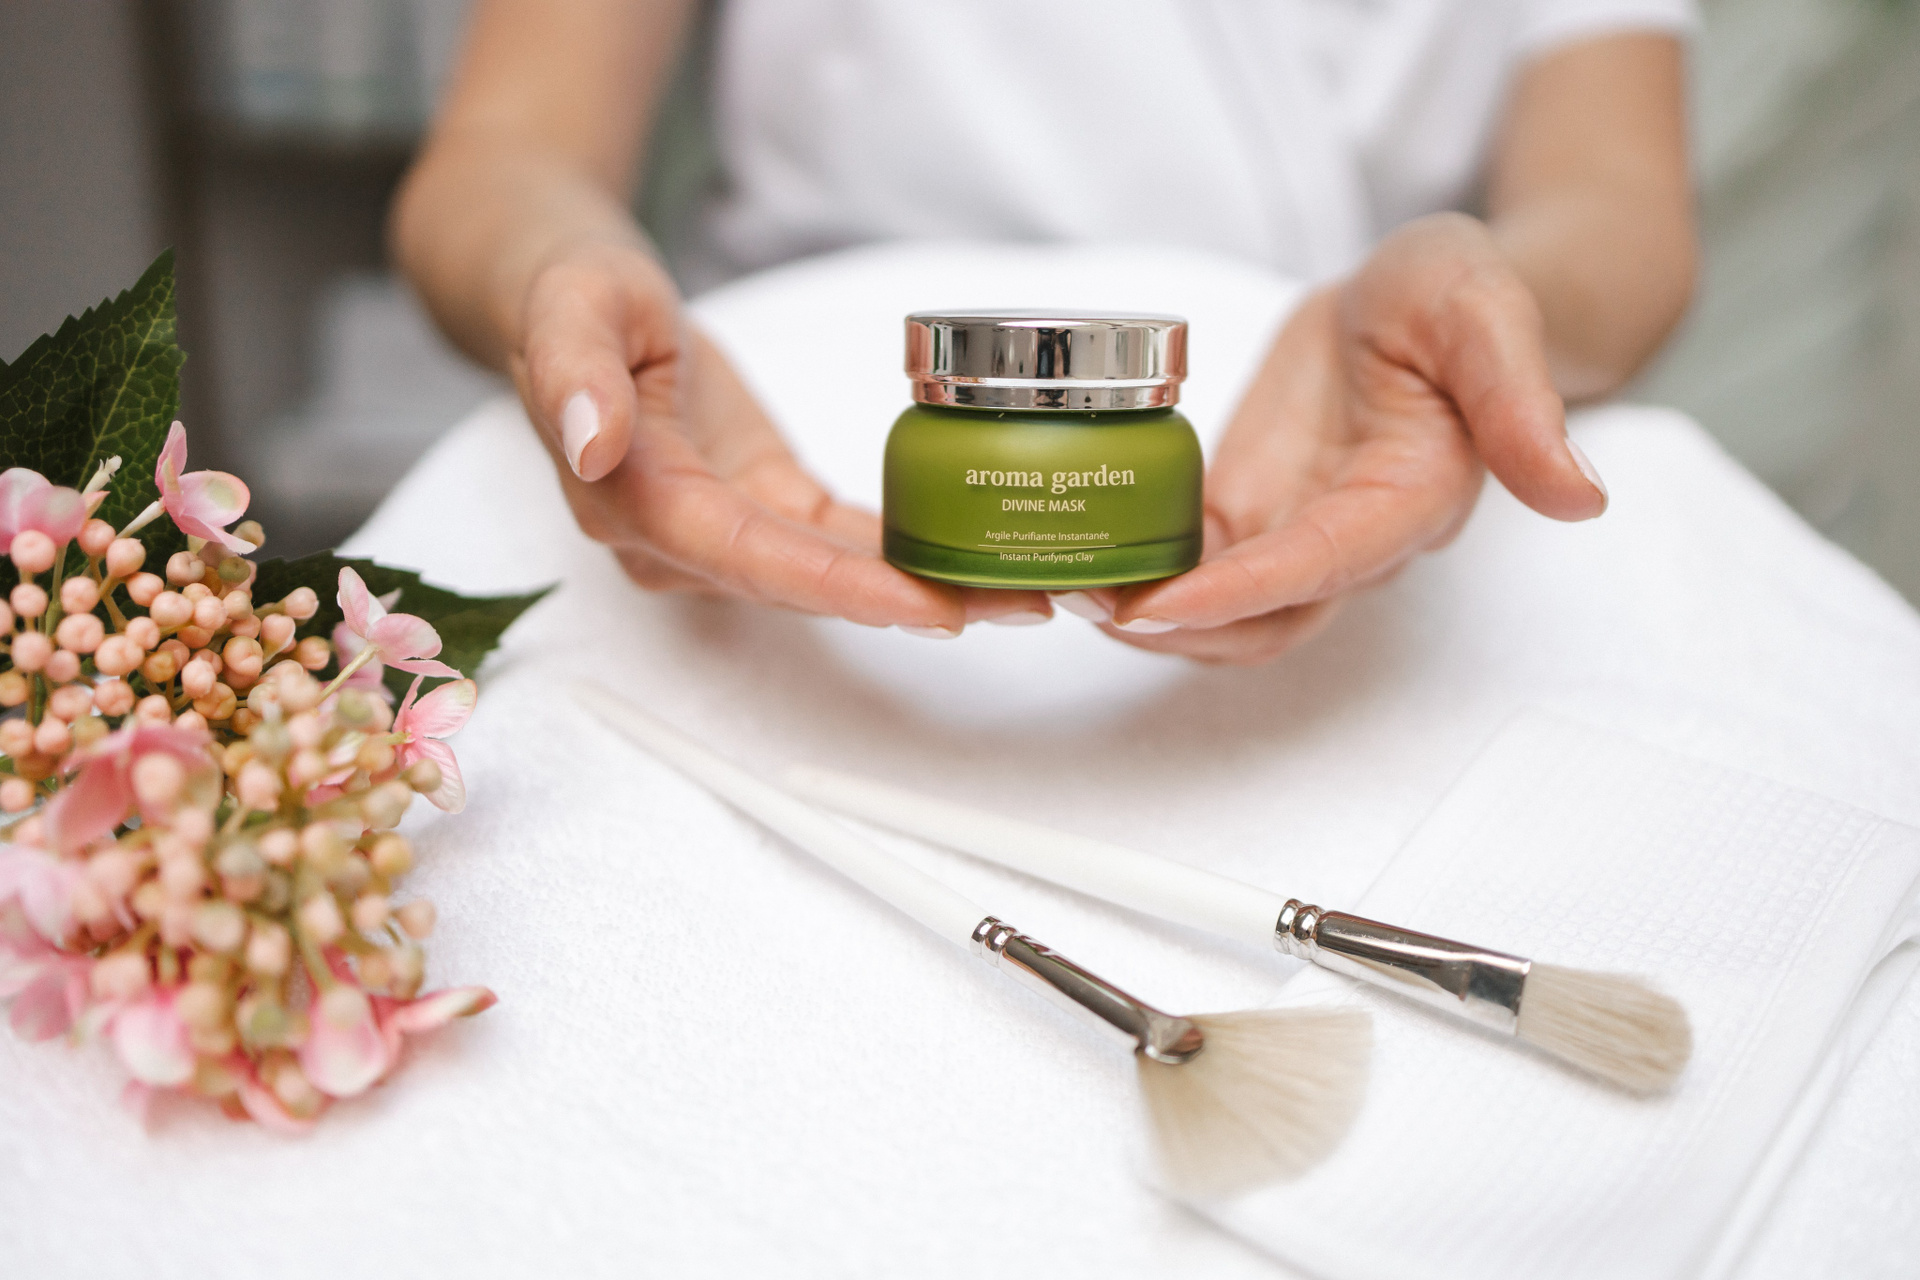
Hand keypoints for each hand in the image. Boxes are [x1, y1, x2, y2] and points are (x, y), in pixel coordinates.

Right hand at [510, 240, 1049, 630]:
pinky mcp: (758, 514)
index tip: (924, 604)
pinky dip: (902, 560)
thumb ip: (572, 372)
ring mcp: (720, 536)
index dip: (839, 587)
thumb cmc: (573, 296)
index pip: (748, 557)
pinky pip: (836, 548)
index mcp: (636, 498)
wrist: (575, 305)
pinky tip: (975, 565)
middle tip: (1020, 600)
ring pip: (830, 579)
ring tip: (1023, 590)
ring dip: (923, 591)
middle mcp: (677, 541)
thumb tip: (590, 445)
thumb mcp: (570, 306)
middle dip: (910, 603)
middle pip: (805, 586)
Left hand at [1072, 213, 1607, 663]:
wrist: (1420, 297)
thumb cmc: (1460, 293)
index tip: (1161, 606)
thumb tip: (1580, 498)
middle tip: (1083, 598)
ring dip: (1149, 618)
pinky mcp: (1257, 516)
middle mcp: (1354, 538)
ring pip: (1226, 617)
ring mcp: (1300, 534)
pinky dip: (1143, 578)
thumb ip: (1522, 402)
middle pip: (1265, 622)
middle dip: (1175, 627)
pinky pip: (1198, 570)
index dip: (1241, 594)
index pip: (1321, 567)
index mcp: (1412, 499)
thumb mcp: (1485, 311)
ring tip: (1065, 586)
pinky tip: (1082, 558)